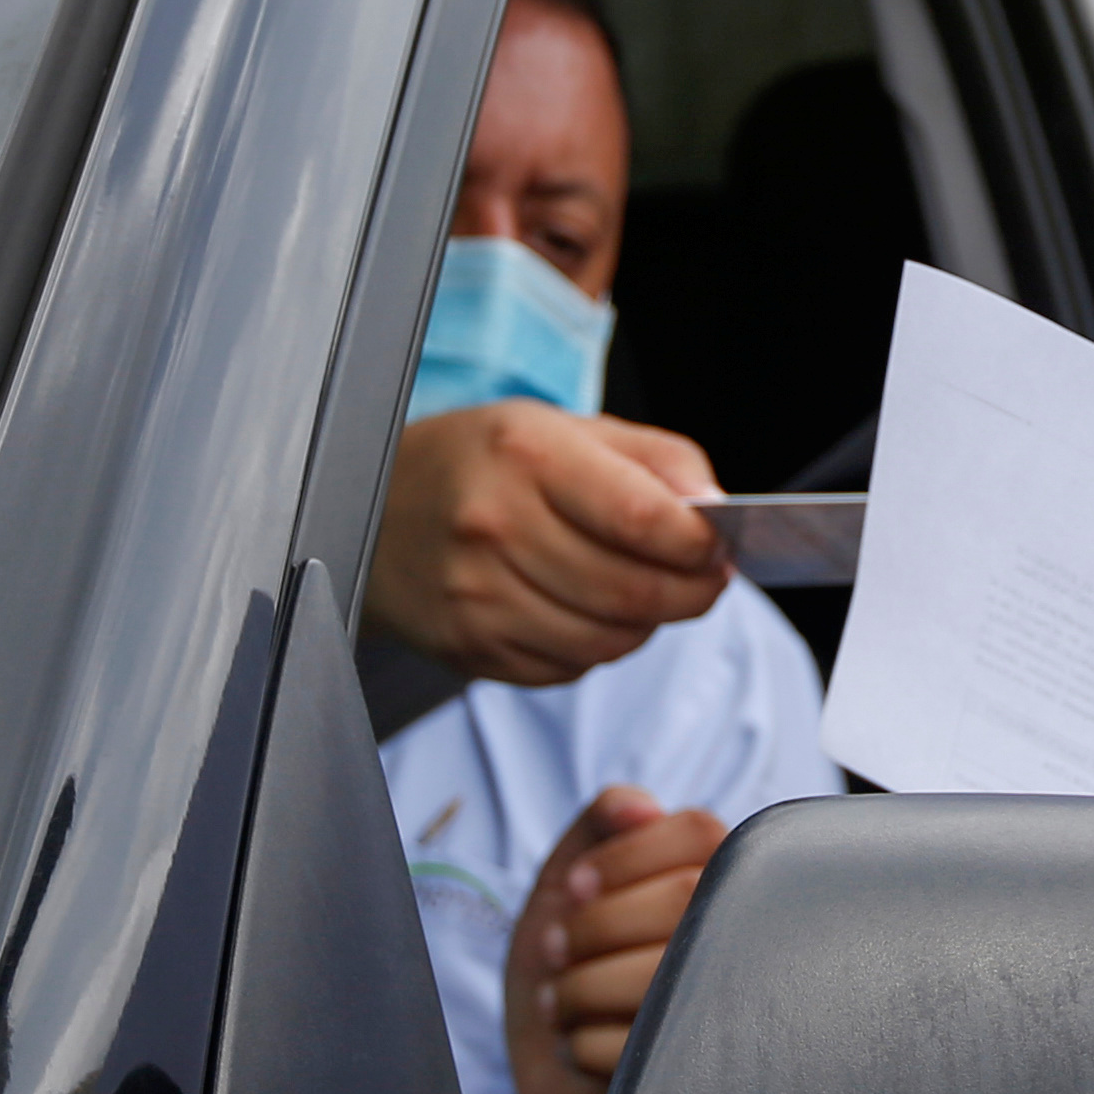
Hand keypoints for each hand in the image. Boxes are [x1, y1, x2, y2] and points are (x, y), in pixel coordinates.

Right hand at [369, 404, 729, 688]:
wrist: (375, 510)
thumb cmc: (478, 462)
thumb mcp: (564, 426)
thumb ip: (655, 458)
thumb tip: (715, 505)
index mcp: (526, 454)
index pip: (643, 518)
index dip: (699, 544)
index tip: (718, 546)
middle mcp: (495, 526)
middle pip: (633, 591)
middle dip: (691, 592)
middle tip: (704, 578)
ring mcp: (477, 596)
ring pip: (608, 640)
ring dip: (648, 624)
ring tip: (646, 592)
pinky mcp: (470, 647)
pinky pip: (570, 667)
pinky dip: (599, 647)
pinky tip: (587, 610)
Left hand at [504, 784, 729, 1093]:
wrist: (556, 1075)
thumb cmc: (571, 964)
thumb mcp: (571, 878)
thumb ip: (601, 821)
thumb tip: (639, 805)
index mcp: (719, 882)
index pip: (700, 832)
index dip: (626, 856)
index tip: (574, 887)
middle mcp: (744, 939)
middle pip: (681, 899)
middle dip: (594, 925)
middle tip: (555, 950)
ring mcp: (734, 1007)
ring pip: (665, 973)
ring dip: (581, 988)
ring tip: (560, 1002)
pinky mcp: (706, 1075)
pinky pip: (644, 1045)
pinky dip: (586, 1045)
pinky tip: (579, 1047)